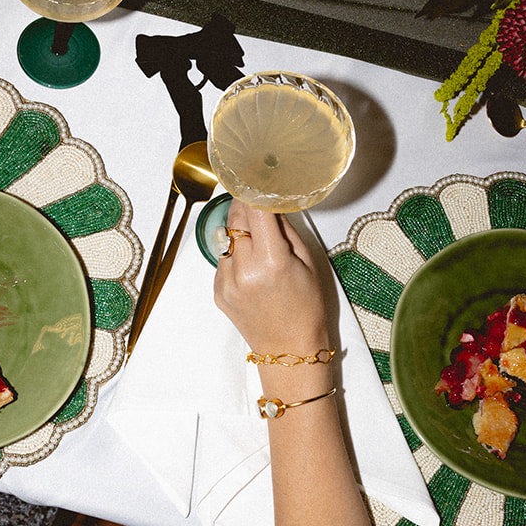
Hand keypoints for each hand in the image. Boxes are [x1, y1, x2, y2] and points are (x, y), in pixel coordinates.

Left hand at [210, 203, 330, 356]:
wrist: (289, 350)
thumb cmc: (306, 310)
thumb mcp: (307, 263)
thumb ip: (285, 229)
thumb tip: (271, 203)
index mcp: (271, 261)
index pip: (255, 209)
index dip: (255, 188)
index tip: (257, 174)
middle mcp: (244, 270)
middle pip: (235, 218)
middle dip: (244, 204)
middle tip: (254, 196)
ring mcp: (226, 282)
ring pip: (227, 237)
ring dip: (240, 232)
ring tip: (261, 247)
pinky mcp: (217, 291)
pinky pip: (223, 259)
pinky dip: (236, 256)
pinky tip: (253, 270)